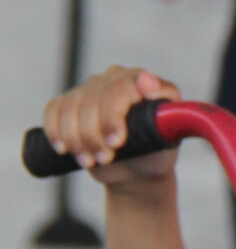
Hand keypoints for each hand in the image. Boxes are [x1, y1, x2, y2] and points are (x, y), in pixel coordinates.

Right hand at [42, 66, 180, 183]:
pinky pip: (54, 110)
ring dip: (77, 139)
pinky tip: (64, 149)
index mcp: (142, 81)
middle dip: (94, 135)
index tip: (116, 142)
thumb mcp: (169, 136)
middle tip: (105, 158)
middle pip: (92, 100)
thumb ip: (167, 109)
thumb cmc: (155, 153)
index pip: (120, 88)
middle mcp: (115, 78)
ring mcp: (91, 88)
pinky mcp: (71, 103)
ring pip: (70, 107)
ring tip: (91, 161)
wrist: (135, 170)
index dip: (112, 116)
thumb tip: (149, 81)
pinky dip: (56, 131)